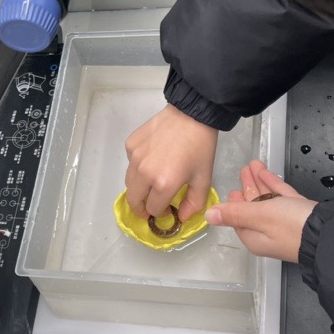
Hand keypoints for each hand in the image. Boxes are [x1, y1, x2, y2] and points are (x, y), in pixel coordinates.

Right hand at [124, 105, 218, 220]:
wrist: (191, 115)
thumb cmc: (200, 148)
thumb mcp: (204, 179)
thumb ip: (193, 204)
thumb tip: (181, 217)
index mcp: (163, 184)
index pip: (153, 209)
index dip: (161, 213)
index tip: (168, 208)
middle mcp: (144, 173)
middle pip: (133, 201)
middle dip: (142, 208)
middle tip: (151, 205)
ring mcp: (134, 158)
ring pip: (129, 183)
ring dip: (139, 188)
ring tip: (152, 182)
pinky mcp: (130, 145)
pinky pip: (130, 163)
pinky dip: (138, 167)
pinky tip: (152, 159)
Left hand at [206, 160, 315, 262]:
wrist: (331, 231)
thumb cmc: (293, 226)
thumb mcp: (259, 216)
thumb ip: (234, 213)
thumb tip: (209, 216)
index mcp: (256, 238)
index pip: (239, 220)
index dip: (234, 204)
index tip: (232, 191)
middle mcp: (270, 233)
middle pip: (254, 208)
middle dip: (248, 187)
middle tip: (243, 170)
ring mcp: (286, 224)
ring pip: (268, 200)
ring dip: (259, 182)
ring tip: (253, 165)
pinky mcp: (300, 215)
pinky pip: (282, 198)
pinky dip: (273, 185)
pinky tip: (266, 173)